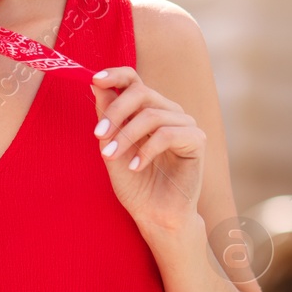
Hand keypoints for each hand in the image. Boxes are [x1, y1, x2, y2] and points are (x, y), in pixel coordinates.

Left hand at [90, 66, 203, 244]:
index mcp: (148, 109)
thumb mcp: (111, 148)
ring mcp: (184, 124)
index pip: (134, 80)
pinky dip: (147, 150)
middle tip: (98, 135)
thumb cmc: (135, 184)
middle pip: (141, 92)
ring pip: (151, 115)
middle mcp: (168, 111)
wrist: (155, 216)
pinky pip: (167, 134)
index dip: (115, 75)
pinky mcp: (196, 141)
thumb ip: (106, 118)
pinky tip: (136, 167)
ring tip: (111, 157)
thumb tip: (94, 83)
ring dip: (126, 136)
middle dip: (115, 112)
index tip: (95, 80)